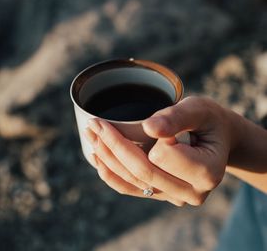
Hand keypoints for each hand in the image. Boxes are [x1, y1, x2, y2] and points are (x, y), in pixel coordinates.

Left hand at [84, 96, 232, 205]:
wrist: (216, 140)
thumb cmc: (209, 122)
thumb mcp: (200, 110)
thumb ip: (177, 117)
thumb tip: (148, 127)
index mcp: (207, 172)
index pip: (164, 156)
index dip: (149, 138)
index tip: (144, 121)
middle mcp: (192, 192)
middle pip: (143, 172)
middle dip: (113, 146)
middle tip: (93, 124)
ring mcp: (175, 197)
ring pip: (133, 181)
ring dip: (107, 159)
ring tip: (90, 135)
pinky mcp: (162, 195)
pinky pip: (132, 188)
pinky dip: (111, 174)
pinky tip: (97, 159)